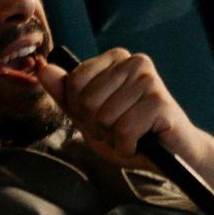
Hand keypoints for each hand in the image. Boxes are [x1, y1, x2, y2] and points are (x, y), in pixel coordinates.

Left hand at [37, 47, 210, 168]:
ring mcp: (150, 80)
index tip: (102, 117)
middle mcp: (135, 62)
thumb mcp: (89, 115)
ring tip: (132, 136)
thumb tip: (42, 68)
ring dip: (113, 138)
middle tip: (119, 130)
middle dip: (97, 126)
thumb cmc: (130, 133)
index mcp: (116, 58)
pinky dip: (128, 147)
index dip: (81, 110)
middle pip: (87, 100)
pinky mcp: (161, 102)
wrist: (171, 156)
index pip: (74, 81)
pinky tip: (142, 143)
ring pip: (105, 117)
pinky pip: (124, 131)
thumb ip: (65, 94)